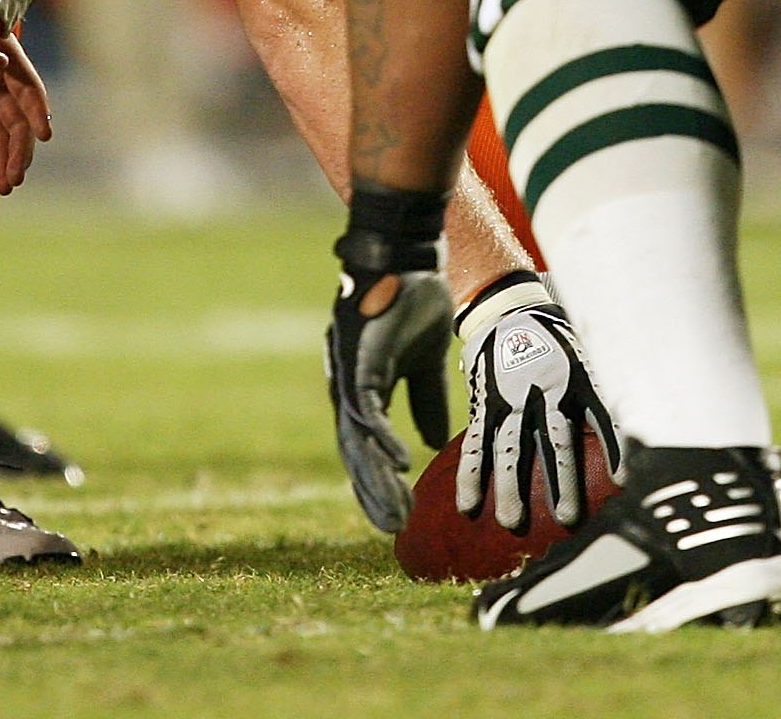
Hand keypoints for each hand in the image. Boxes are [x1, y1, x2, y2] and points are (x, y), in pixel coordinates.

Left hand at [0, 34, 50, 197]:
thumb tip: (1, 62)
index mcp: (10, 65)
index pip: (30, 91)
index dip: (38, 113)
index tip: (45, 135)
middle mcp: (0, 87)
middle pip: (17, 124)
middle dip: (20, 152)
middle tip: (16, 178)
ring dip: (2, 163)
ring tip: (4, 187)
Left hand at [326, 211, 453, 532]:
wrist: (407, 252)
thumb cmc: (414, 298)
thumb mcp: (426, 360)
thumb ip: (425, 399)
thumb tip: (429, 442)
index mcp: (365, 390)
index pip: (367, 448)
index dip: (380, 482)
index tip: (399, 515)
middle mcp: (351, 389)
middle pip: (357, 455)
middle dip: (375, 494)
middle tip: (395, 529)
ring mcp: (350, 376)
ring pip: (357, 442)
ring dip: (377, 480)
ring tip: (396, 513)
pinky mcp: (358, 361)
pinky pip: (366, 410)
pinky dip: (382, 439)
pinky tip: (402, 464)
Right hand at [452, 274, 614, 531]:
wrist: (506, 310)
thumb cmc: (557, 341)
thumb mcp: (589, 353)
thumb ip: (610, 387)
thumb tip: (649, 421)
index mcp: (576, 379)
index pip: (602, 417)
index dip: (615, 449)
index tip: (625, 483)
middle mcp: (543, 392)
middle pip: (554, 441)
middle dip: (562, 481)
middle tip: (567, 518)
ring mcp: (510, 400)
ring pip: (510, 448)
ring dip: (511, 487)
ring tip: (513, 523)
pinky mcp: (484, 406)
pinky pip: (475, 443)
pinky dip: (471, 474)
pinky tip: (469, 505)